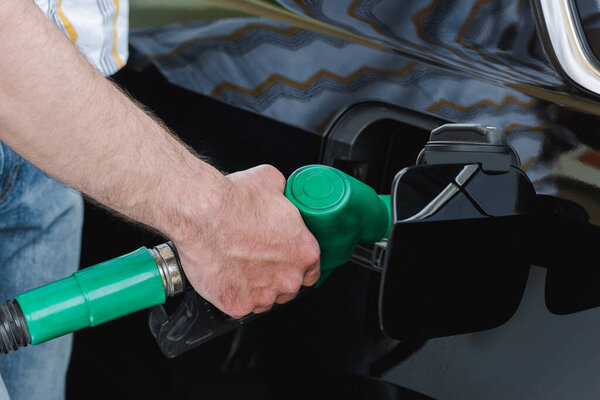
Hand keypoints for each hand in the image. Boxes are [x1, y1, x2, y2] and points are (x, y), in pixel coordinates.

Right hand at [174, 165, 320, 317]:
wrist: (202, 214)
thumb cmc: (234, 201)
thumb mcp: (272, 182)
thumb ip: (283, 195)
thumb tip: (280, 192)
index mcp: (304, 251)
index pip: (312, 269)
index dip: (297, 265)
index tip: (287, 260)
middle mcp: (288, 277)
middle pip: (289, 287)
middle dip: (276, 276)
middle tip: (257, 260)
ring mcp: (263, 295)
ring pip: (264, 299)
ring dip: (255, 288)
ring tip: (237, 266)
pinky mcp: (237, 305)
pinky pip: (239, 305)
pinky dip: (232, 294)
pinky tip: (224, 276)